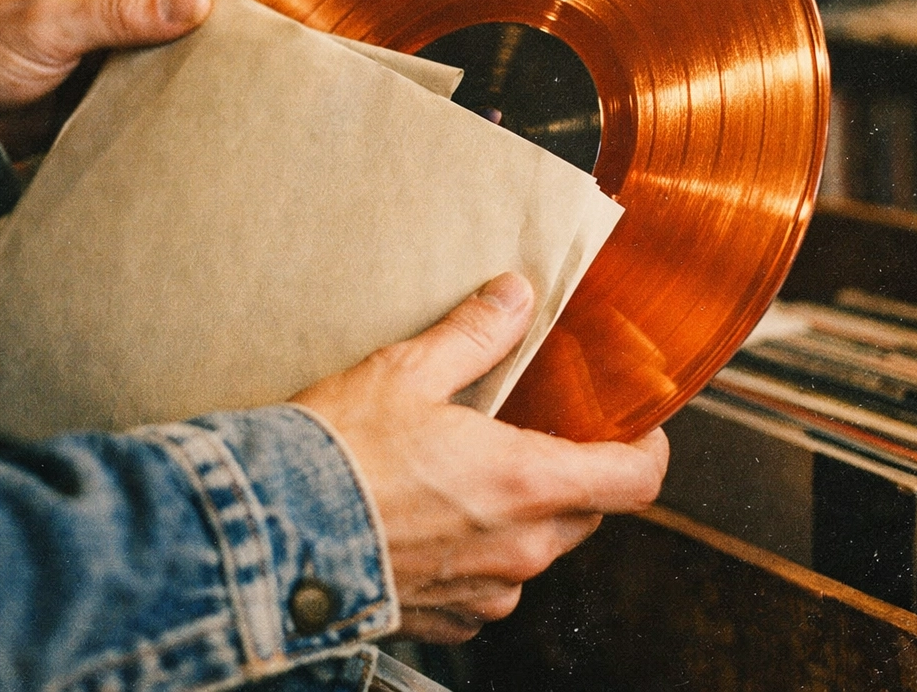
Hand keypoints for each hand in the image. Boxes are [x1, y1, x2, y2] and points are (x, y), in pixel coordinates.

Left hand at [0, 0, 229, 154]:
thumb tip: (197, 0)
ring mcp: (100, 17)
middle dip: (197, 5)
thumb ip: (123, 13)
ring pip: (163, 20)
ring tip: (211, 63)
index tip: (226, 1)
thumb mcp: (48, 24)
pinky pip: (150, 56)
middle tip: (230, 36)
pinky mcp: (104, 57)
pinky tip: (182, 84)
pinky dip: (168, 69)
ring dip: (184, 41)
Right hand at [292, 272, 668, 643]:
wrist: (268, 532)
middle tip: (538, 436)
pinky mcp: (448, 619)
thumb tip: (516, 297)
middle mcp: (518, 547)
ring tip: (473, 476)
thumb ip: (476, 334)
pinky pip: (491, 586)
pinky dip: (481, 553)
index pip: (633, 480)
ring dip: (524, 514)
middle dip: (575, 474)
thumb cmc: (338, 454)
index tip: (637, 431)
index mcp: (525, 480)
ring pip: (538, 550)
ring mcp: (485, 591)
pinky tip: (437, 519)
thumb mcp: (409, 371)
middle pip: (588, 513)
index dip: (647, 452)